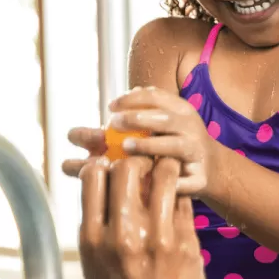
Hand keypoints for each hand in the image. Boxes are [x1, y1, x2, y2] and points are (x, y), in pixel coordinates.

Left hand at [61, 88, 216, 196]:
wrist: (207, 170)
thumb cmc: (165, 148)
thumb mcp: (147, 130)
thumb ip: (115, 128)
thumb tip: (71, 135)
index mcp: (177, 110)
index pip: (155, 96)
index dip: (132, 98)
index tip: (110, 107)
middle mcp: (190, 127)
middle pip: (165, 118)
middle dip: (138, 117)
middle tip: (113, 123)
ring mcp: (197, 152)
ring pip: (175, 146)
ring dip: (150, 145)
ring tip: (127, 147)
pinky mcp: (200, 179)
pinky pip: (184, 181)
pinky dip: (167, 179)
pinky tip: (148, 181)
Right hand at [79, 155, 207, 278]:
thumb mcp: (94, 267)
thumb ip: (97, 228)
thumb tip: (100, 191)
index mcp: (92, 239)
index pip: (95, 177)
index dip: (104, 164)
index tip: (111, 165)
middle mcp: (122, 234)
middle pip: (127, 168)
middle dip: (134, 161)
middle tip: (141, 166)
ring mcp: (157, 238)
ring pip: (162, 175)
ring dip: (163, 168)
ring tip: (164, 174)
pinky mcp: (186, 246)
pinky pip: (183, 201)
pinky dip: (179, 194)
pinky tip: (177, 199)